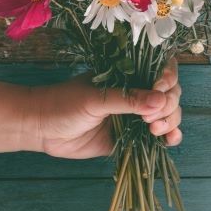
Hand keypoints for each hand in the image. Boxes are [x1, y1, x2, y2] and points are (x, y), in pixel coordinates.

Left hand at [25, 58, 182, 158]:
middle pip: (169, 95)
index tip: (161, 88)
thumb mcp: (96, 99)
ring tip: (155, 131)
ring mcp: (134, 116)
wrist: (41, 129)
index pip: (161, 70)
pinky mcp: (131, 137)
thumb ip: (128, 100)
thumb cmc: (64, 103)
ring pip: (167, 115)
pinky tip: (170, 140)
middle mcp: (135, 93)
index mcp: (128, 75)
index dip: (168, 78)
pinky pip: (156, 137)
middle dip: (168, 105)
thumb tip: (160, 101)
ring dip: (170, 122)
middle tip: (150, 119)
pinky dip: (168, 137)